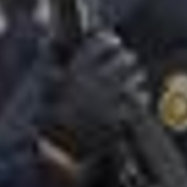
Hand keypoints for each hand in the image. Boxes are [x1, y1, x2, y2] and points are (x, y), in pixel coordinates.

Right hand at [35, 31, 148, 168]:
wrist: (64, 149)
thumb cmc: (59, 114)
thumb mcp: (53, 86)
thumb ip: (52, 61)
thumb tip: (46, 37)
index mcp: (76, 72)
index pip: (99, 44)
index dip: (108, 40)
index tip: (114, 41)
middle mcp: (94, 83)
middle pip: (123, 58)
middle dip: (127, 57)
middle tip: (128, 60)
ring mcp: (109, 100)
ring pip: (135, 76)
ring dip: (137, 75)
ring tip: (136, 77)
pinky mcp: (120, 117)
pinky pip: (139, 99)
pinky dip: (141, 96)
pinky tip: (137, 97)